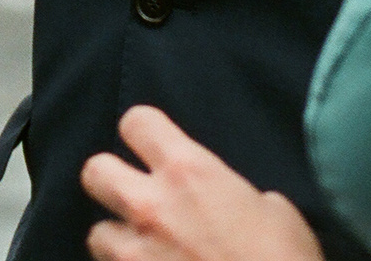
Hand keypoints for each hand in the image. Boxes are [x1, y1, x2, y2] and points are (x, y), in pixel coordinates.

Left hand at [83, 107, 321, 260]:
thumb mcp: (275, 212)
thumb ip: (233, 195)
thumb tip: (226, 204)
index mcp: (188, 172)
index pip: (136, 122)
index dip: (144, 133)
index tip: (155, 148)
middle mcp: (150, 206)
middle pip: (94, 171)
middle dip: (111, 181)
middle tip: (137, 199)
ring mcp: (133, 256)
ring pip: (96, 234)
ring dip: (118, 242)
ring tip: (145, 255)